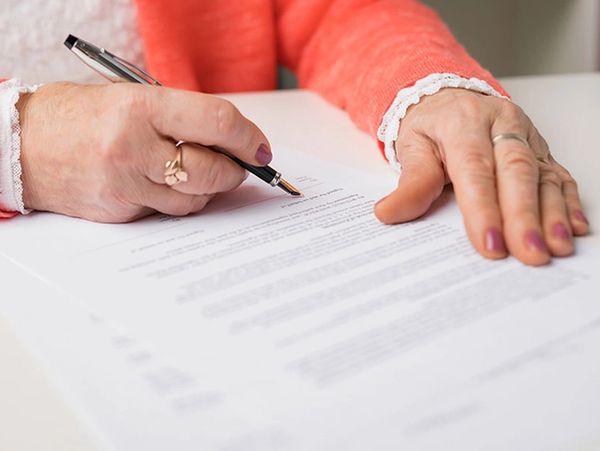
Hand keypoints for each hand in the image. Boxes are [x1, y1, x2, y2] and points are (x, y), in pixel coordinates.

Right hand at [18, 82, 271, 221]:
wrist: (20, 146)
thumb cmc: (78, 115)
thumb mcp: (129, 96)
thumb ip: (180, 116)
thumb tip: (231, 139)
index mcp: (141, 107)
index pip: (217, 121)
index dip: (249, 136)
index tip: (259, 146)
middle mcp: (134, 148)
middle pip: (212, 169)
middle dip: (236, 170)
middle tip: (241, 165)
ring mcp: (126, 185)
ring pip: (195, 199)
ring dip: (211, 188)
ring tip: (204, 173)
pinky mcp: (121, 212)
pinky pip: (168, 212)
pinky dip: (180, 201)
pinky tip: (169, 186)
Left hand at [374, 88, 588, 265]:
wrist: (449, 99)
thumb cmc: (430, 126)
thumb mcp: (411, 147)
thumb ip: (409, 182)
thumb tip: (388, 213)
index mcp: (463, 123)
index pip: (475, 170)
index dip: (483, 209)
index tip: (488, 244)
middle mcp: (501, 126)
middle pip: (517, 171)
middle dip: (523, 216)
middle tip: (528, 253)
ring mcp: (526, 137)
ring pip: (543, 175)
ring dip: (551, 214)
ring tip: (554, 248)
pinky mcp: (540, 151)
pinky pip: (559, 176)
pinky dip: (568, 203)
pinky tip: (572, 228)